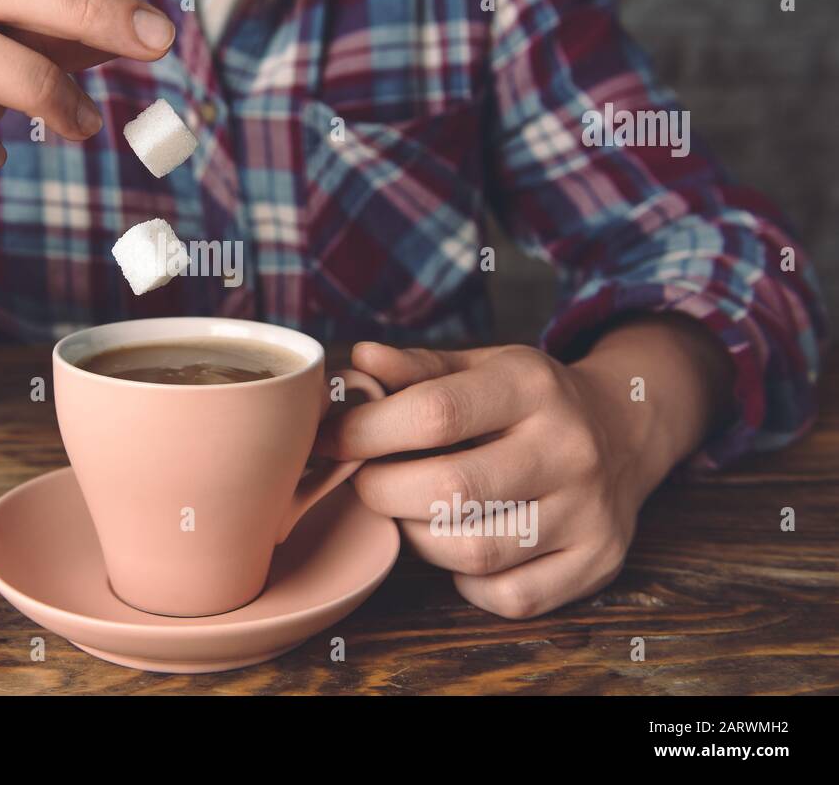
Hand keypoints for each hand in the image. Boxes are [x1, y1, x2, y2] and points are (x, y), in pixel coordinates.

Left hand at [316, 320, 730, 618]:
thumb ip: (416, 368)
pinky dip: (468, 582)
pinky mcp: (598, 562)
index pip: (434, 413)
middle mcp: (568, 447)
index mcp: (532, 385)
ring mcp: (589, 511)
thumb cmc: (528, 399)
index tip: (334, 440)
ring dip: (419, 538)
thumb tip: (357, 363)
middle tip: (366, 481)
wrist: (626, 428)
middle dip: (382, 490)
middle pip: (449, 490)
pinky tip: (461, 545)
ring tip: (412, 511)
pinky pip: (509, 596)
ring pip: (473, 550)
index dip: (367, 432)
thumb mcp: (480, 365)